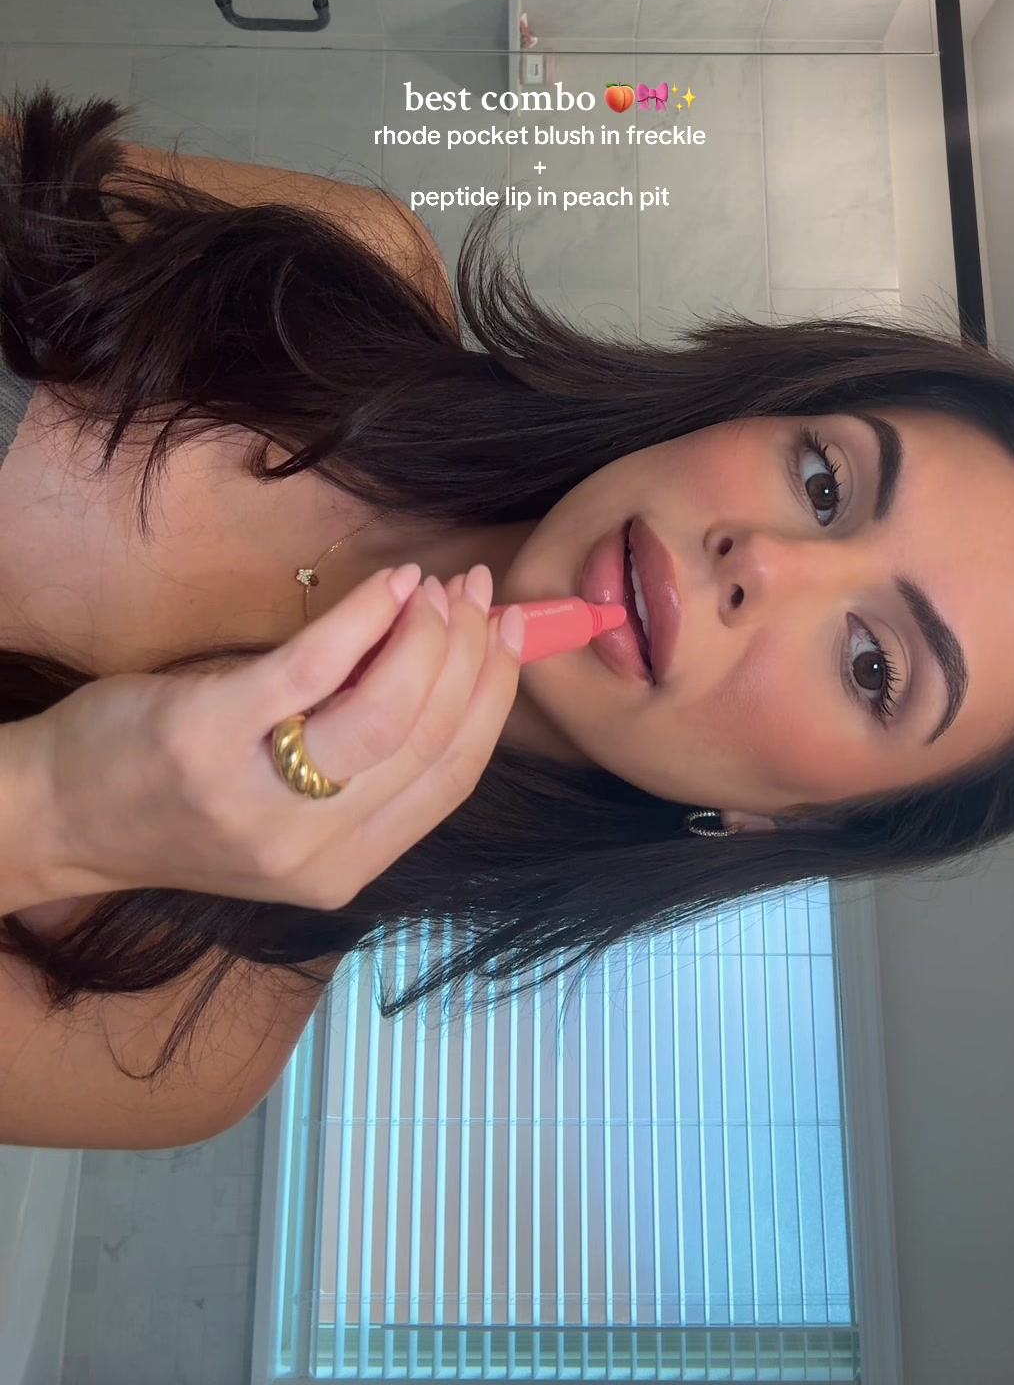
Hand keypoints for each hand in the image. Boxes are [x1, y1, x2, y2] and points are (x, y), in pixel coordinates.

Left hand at [29, 566, 523, 914]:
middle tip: (473, 593)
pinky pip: (316, 667)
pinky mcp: (211, 736)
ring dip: (427, 636)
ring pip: (389, 712)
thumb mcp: (292, 804)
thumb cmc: (182, 796)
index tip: (508, 631)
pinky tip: (389, 584)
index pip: (452, 779)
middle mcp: (309, 852)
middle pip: (430, 741)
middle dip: (469, 654)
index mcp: (341, 872)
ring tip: (432, 587)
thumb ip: (368, 757)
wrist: (62, 814)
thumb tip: (461, 662)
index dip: (493, 697)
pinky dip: (366, 617)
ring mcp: (259, 799)